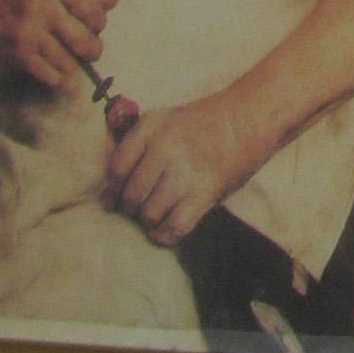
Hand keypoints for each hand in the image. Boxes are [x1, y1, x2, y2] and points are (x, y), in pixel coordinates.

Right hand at [0, 0, 114, 94]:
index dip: (99, 22)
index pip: (95, 11)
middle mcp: (43, 5)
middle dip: (92, 49)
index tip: (92, 24)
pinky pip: (49, 75)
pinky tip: (53, 66)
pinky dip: (56, 75)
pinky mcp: (16, 53)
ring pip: (69, 63)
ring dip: (73, 64)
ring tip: (67, 55)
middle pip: (87, 42)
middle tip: (88, 48)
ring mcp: (28, 31)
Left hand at [106, 90, 257, 245]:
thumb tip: (107, 197)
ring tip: (159, 210)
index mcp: (151, 127)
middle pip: (131, 197)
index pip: (116, 170)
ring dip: (150, 220)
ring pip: (150, 215)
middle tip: (143, 202)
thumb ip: (132, 150)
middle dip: (133, 206)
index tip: (114, 196)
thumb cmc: (199, 124)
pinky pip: (173, 228)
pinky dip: (166, 233)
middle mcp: (166, 148)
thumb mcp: (163, 121)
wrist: (246, 119)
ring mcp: (186, 172)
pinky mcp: (205, 193)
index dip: (113, 189)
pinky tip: (168, 224)